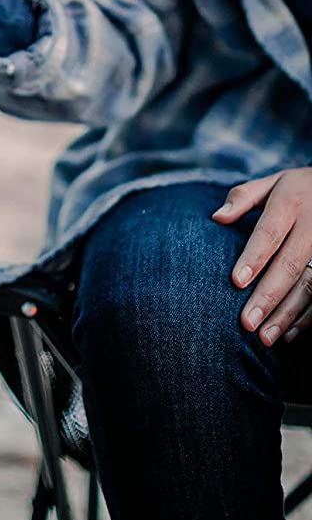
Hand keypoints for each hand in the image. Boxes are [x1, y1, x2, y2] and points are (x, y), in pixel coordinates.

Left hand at [213, 169, 311, 345]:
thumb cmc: (296, 189)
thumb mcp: (272, 182)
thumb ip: (244, 197)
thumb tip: (217, 217)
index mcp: (291, 203)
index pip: (269, 233)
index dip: (254, 257)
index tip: (236, 281)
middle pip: (289, 264)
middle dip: (268, 296)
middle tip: (246, 323)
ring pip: (309, 285)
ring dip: (288, 314)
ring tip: (265, 337)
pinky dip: (307, 317)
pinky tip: (288, 333)